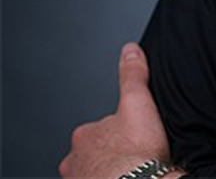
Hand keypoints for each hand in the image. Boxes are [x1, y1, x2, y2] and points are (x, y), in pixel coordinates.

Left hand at [59, 43, 174, 178]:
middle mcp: (75, 162)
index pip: (96, 129)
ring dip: (107, 173)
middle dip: (106, 155)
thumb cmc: (135, 152)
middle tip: (130, 155)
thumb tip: (129, 51)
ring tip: (129, 173)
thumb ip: (132, 76)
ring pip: (92, 175)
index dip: (115, 130)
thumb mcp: (138, 102)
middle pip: (90, 155)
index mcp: (84, 136)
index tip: (131, 135)